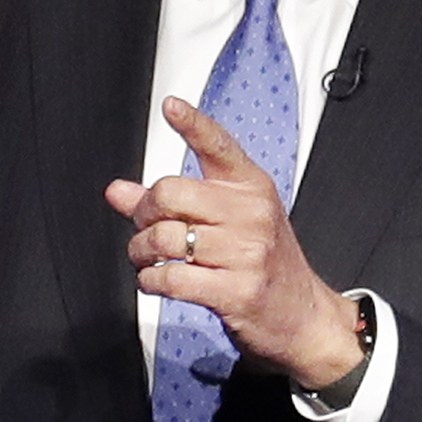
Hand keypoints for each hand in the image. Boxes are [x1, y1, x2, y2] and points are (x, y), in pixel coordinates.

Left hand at [104, 97, 366, 389]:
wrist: (303, 315)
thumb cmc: (264, 262)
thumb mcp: (229, 222)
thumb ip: (173, 203)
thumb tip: (118, 191)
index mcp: (251, 186)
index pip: (219, 145)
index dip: (193, 123)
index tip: (171, 106)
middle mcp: (250, 213)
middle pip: (170, 193)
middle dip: (143, 213)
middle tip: (143, 227)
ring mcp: (246, 252)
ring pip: (164, 238)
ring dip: (141, 252)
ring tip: (146, 258)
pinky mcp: (236, 290)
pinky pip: (172, 278)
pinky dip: (151, 281)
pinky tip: (155, 281)